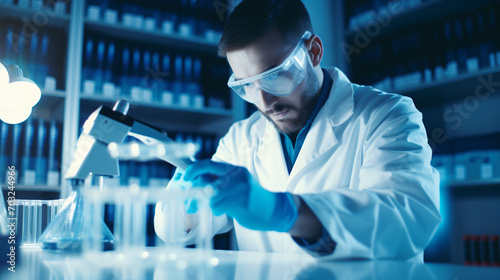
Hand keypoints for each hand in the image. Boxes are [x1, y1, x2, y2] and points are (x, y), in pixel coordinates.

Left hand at [183, 160, 297, 231]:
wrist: (272, 209)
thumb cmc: (250, 197)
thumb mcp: (237, 182)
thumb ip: (220, 179)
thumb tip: (195, 180)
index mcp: (234, 169)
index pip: (208, 164)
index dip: (194, 170)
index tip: (185, 177)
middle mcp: (236, 177)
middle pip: (205, 182)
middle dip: (195, 193)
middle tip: (190, 203)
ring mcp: (239, 189)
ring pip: (210, 197)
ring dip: (209, 205)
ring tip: (219, 207)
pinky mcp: (241, 203)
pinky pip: (218, 207)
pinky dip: (218, 210)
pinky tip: (228, 210)